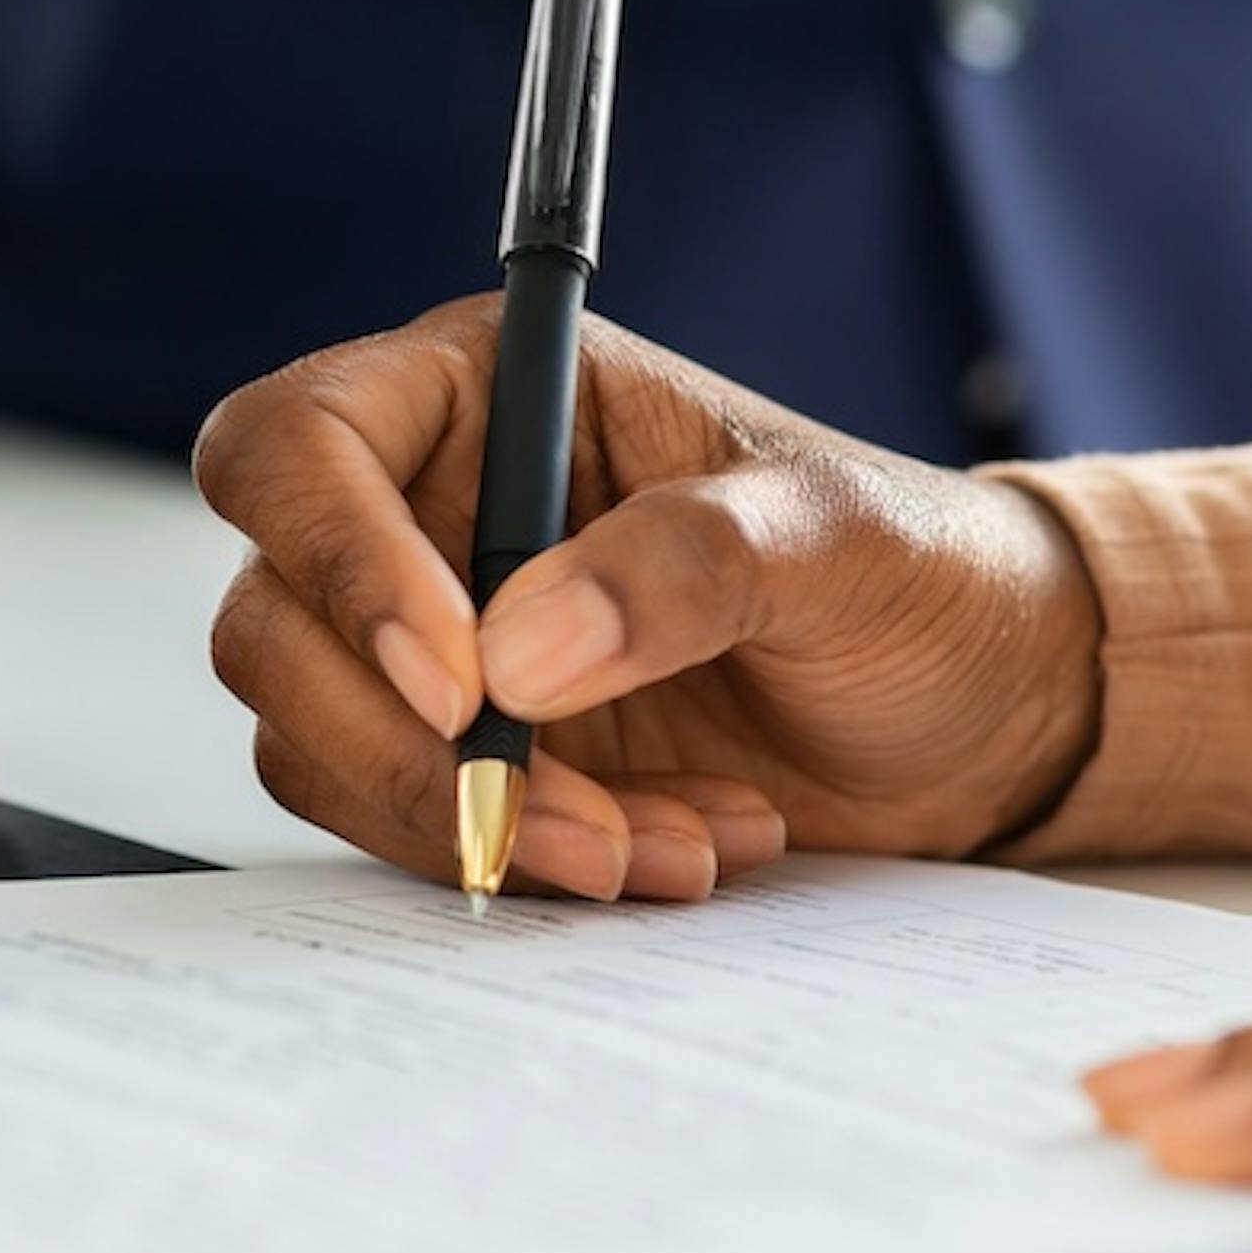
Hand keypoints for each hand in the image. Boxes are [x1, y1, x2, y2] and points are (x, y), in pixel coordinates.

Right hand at [191, 297, 1104, 901]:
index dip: (335, 558)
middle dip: (409, 746)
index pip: (297, 444)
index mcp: (487, 390)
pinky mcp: (461, 759)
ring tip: (668, 841)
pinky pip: (405, 827)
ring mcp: (429, 645)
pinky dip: (524, 862)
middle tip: (567, 814)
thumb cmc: (914, 577)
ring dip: (485, 822)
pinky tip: (670, 847)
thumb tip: (519, 653)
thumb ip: (686, 565)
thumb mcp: (836, 542)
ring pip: (322, 745)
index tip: (461, 680)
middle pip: (274, 623)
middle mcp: (425, 509)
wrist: (977, 712)